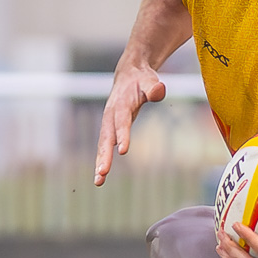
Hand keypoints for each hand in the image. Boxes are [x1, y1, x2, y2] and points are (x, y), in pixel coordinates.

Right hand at [95, 63, 166, 185]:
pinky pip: (104, 147)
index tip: (123, 150)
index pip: (122, 121)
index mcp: (121, 104)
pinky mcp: (109, 130)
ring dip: (100, 163)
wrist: (129, 75)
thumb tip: (159, 90)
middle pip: (106, 137)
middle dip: (104, 155)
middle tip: (103, 172)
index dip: (122, 135)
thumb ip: (154, 87)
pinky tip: (100, 178)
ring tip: (98, 181)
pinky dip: (102, 161)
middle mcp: (110, 115)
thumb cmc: (142, 80)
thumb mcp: (150, 80)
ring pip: (102, 145)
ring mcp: (108, 124)